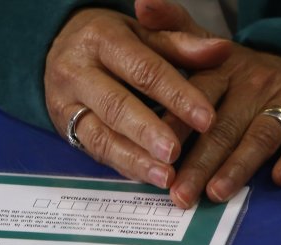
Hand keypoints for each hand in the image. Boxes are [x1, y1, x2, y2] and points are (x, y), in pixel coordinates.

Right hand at [44, 8, 230, 188]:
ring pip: (100, 136)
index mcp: (101, 39)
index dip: (176, 95)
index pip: (143, 70)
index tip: (206, 119)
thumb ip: (181, 44)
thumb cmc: (111, 40)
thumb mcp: (144, 32)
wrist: (59, 47)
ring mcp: (65, 103)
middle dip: (148, 132)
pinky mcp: (63, 128)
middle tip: (176, 154)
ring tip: (165, 177)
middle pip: (116, 106)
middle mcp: (77, 72)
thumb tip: (221, 50)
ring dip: (134, 160)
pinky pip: (95, 151)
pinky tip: (148, 176)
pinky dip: (124, 165)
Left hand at [136, 0, 280, 207]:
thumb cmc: (237, 72)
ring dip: (238, 168)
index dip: (177, 126)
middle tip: (180, 194)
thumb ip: (172, 31)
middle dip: (199, 164)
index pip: (196, 97)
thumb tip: (142, 3)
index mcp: (222, 68)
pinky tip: (278, 179)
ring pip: (259, 136)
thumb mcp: (206, 48)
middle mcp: (253, 82)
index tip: (158, 154)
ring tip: (216, 194)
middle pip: (222, 127)